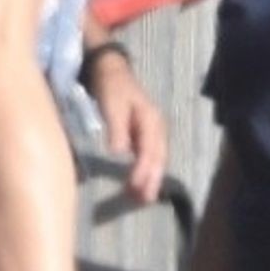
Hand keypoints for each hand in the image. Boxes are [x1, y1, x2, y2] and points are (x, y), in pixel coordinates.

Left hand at [86, 49, 167, 203]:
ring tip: (141, 199)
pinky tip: (136, 183)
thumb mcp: (112, 105)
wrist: (111, 70)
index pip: (150, 151)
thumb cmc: (112, 87)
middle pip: (158, 158)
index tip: (136, 187)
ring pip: (155, 160)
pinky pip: (148, 157)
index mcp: (152, 120)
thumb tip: (119, 153)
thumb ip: (117, 128)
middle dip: (153, 180)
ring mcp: (152, 131)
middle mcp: (157, 128)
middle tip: (145, 201)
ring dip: (150, 179)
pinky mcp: (143, 135)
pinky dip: (145, 171)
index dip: (144, 170)